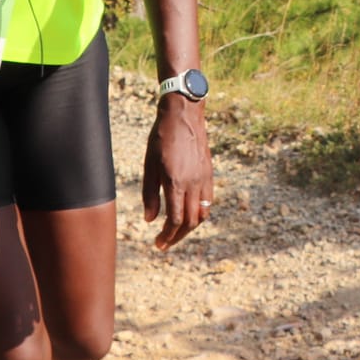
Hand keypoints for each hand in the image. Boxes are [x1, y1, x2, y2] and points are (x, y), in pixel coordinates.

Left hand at [142, 95, 212, 249]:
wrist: (184, 115)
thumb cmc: (161, 138)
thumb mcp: (149, 165)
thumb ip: (149, 194)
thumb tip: (150, 219)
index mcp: (176, 182)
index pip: (175, 220)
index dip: (167, 236)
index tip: (158, 244)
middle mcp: (193, 183)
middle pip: (190, 222)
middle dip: (177, 237)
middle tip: (164, 243)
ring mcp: (204, 178)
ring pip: (202, 214)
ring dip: (189, 228)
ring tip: (176, 232)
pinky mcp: (209, 173)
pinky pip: (208, 201)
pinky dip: (199, 213)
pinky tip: (188, 214)